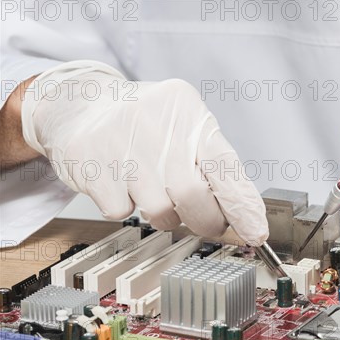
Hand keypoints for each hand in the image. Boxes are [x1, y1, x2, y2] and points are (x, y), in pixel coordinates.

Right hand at [21, 61, 267, 244]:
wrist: (83, 106)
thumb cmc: (147, 126)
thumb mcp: (186, 128)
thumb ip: (214, 166)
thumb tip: (244, 216)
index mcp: (190, 115)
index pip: (225, 166)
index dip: (243, 205)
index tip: (256, 232)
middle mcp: (158, 125)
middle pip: (193, 196)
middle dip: (206, 220)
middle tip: (207, 222)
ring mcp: (121, 144)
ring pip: (160, 211)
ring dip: (165, 215)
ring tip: (156, 192)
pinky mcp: (90, 164)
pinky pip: (122, 212)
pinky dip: (127, 207)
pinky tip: (123, 184)